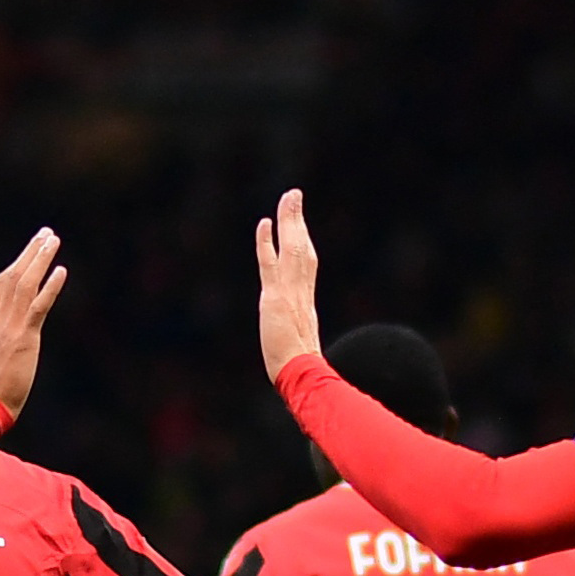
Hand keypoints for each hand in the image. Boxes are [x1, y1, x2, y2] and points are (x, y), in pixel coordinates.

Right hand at [0, 228, 68, 417]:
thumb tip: (0, 344)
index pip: (1, 287)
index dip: (16, 266)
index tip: (29, 251)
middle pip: (13, 276)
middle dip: (30, 252)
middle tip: (46, 233)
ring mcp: (9, 327)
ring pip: (25, 284)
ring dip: (40, 259)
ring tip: (53, 240)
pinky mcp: (23, 338)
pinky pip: (38, 306)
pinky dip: (50, 286)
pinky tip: (61, 270)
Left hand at [254, 188, 322, 378]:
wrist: (305, 379)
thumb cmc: (306, 375)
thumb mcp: (304, 358)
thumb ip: (305, 354)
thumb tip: (309, 369)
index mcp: (305, 307)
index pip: (305, 268)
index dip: (302, 245)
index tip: (298, 227)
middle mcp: (300, 295)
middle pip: (302, 250)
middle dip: (297, 222)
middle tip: (294, 196)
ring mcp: (290, 294)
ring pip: (292, 249)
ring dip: (290, 221)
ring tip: (289, 197)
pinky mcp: (277, 298)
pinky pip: (272, 263)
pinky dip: (269, 242)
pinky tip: (265, 223)